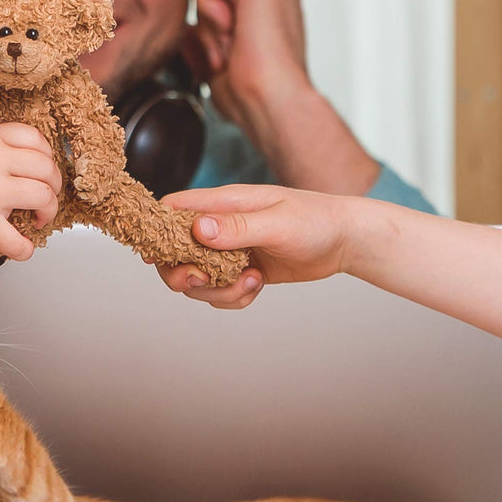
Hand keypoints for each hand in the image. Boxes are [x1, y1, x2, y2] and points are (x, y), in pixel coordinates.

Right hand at [0, 123, 60, 260]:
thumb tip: (0, 157)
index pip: (35, 138)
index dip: (46, 156)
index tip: (40, 170)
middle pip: (47, 168)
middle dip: (53, 186)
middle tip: (45, 198)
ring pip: (43, 198)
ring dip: (47, 213)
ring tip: (36, 221)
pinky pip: (18, 241)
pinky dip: (24, 250)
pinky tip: (19, 249)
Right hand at [155, 184, 355, 308]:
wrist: (345, 240)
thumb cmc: (316, 220)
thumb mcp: (278, 222)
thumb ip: (237, 227)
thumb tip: (197, 228)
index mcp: (221, 204)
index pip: (171, 210)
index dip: (156, 232)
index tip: (158, 256)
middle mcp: (218, 227)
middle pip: (173, 253)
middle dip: (181, 273)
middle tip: (204, 279)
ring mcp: (228, 251)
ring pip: (196, 279)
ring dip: (215, 290)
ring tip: (249, 281)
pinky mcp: (241, 271)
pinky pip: (220, 292)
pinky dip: (232, 297)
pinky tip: (256, 285)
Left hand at [185, 0, 309, 141]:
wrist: (269, 101)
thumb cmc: (251, 92)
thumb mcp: (216, 60)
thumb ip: (203, 36)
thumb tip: (187, 27)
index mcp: (267, 6)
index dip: (205, 20)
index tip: (223, 53)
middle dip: (206, 25)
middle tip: (227, 53)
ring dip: (208, 23)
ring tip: (231, 46)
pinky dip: (209, 10)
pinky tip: (231, 31)